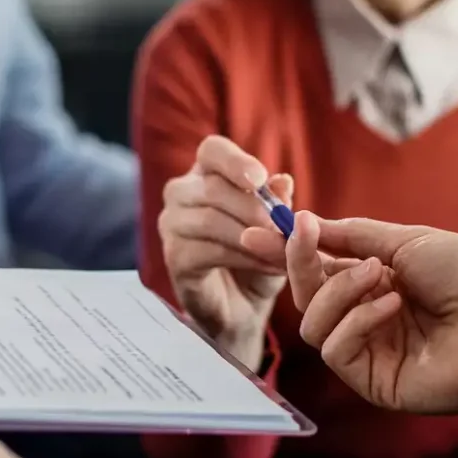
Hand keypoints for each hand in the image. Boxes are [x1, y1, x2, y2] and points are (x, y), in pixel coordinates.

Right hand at [159, 135, 291, 367]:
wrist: (243, 307)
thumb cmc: (257, 257)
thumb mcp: (275, 228)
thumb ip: (277, 204)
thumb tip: (282, 181)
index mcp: (206, 174)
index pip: (212, 150)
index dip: (235, 161)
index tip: (260, 178)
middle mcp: (181, 194)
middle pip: (212, 187)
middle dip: (254, 209)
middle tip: (286, 229)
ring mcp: (172, 226)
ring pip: (210, 220)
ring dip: (253, 237)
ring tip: (285, 252)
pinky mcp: (174, 258)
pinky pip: (209, 251)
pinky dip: (245, 258)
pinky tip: (270, 266)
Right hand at [242, 213, 457, 413]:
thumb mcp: (406, 241)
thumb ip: (351, 237)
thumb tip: (305, 224)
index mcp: (378, 288)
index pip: (320, 273)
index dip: (290, 253)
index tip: (263, 230)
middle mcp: (369, 322)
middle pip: (307, 299)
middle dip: (300, 266)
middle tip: (302, 236)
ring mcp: (371, 355)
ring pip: (313, 325)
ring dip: (338, 292)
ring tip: (380, 275)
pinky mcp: (375, 383)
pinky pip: (335, 349)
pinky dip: (357, 320)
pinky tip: (392, 305)